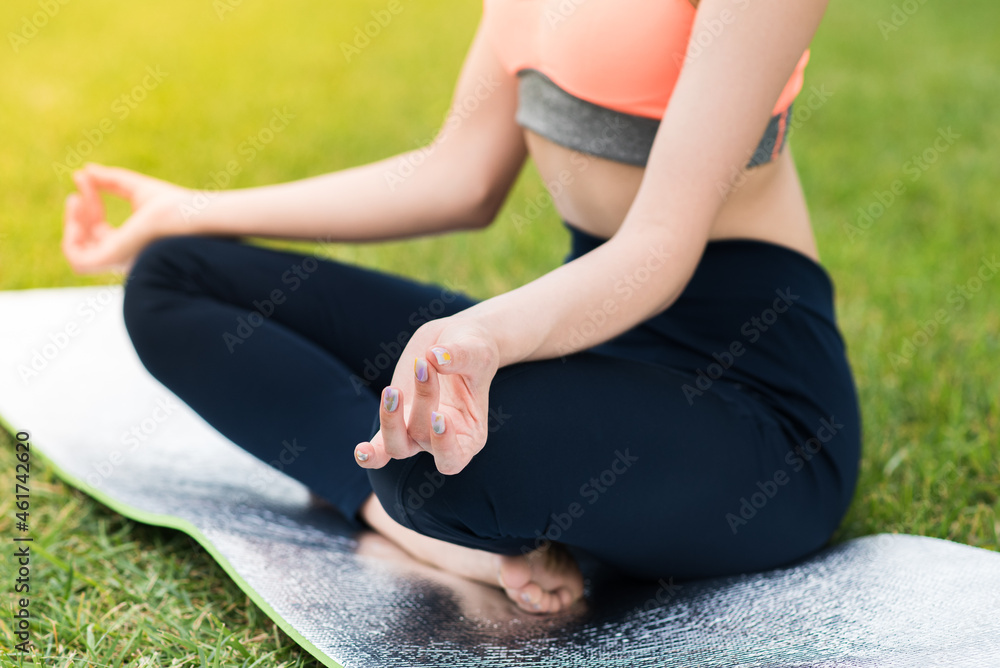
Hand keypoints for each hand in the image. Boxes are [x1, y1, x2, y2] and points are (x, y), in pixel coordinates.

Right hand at [62, 162, 192, 274]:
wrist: (192, 215)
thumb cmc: (176, 205)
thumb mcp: (137, 188)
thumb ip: (112, 181)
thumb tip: (86, 171)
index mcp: (130, 243)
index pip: (98, 228)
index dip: (88, 202)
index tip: (88, 177)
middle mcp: (123, 256)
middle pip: (88, 239)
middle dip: (80, 210)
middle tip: (85, 182)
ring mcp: (119, 260)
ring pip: (79, 252)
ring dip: (72, 225)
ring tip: (76, 199)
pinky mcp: (115, 258)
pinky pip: (79, 262)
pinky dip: (70, 240)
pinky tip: (77, 213)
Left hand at [354, 314, 500, 474]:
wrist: (455, 340)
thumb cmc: (474, 350)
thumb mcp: (477, 350)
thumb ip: (460, 356)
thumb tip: (435, 357)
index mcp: (470, 435)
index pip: (454, 458)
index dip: (444, 445)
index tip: (438, 416)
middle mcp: (442, 440)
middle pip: (423, 438)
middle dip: (423, 402)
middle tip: (424, 366)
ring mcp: (416, 432)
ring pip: (397, 446)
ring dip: (390, 421)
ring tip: (393, 389)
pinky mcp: (396, 420)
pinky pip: (380, 448)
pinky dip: (370, 454)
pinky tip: (360, 450)